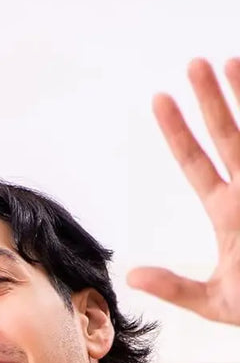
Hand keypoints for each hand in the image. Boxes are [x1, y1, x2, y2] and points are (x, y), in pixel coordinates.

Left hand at [127, 58, 239, 325]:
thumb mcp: (215, 301)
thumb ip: (175, 288)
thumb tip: (133, 276)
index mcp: (228, 213)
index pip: (196, 163)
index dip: (177, 132)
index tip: (158, 99)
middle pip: (229, 135)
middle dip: (213, 99)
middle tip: (193, 63)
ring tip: (230, 61)